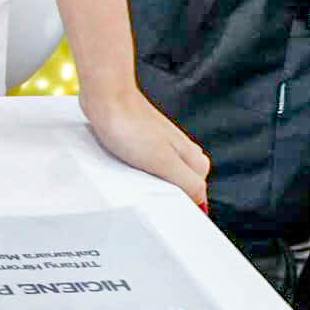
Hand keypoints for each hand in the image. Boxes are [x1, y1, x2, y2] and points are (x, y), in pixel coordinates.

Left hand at [82, 79, 211, 208]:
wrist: (107, 97)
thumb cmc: (132, 127)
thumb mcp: (164, 163)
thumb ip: (187, 183)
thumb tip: (202, 202)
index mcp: (193, 157)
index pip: (198, 192)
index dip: (185, 204)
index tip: (170, 212)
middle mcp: (182, 148)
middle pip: (184, 183)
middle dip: (170, 193)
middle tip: (151, 199)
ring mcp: (162, 143)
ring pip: (165, 172)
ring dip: (153, 182)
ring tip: (138, 183)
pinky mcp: (143, 138)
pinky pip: (147, 162)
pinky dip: (140, 170)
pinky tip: (129, 170)